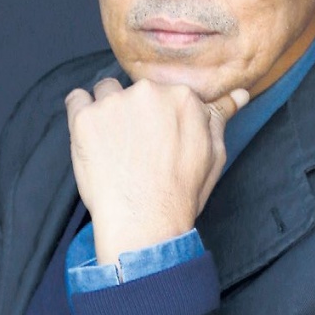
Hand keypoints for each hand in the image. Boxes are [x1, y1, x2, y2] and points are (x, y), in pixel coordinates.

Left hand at [65, 78, 248, 263]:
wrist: (144, 222)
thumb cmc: (180, 193)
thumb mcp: (213, 155)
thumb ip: (219, 118)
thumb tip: (238, 94)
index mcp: (182, 97)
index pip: (165, 94)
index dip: (158, 120)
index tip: (155, 143)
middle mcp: (148, 92)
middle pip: (135, 92)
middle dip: (134, 114)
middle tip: (135, 151)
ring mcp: (114, 103)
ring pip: (105, 92)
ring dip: (106, 111)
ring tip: (112, 147)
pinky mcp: (84, 117)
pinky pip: (75, 99)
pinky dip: (79, 115)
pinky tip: (90, 140)